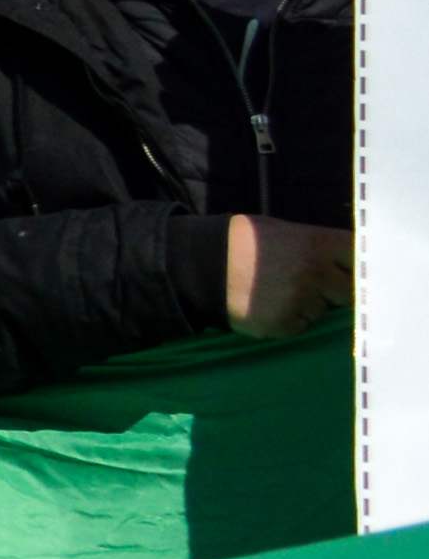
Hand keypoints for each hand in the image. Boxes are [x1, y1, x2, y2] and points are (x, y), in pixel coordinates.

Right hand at [233, 214, 351, 336]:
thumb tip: (345, 265)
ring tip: (279, 294)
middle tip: (312, 285)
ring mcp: (301, 301)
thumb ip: (317, 248)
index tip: (351, 271)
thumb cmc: (244, 243)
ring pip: (323, 311)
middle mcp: (315, 273)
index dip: (357, 266)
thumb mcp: (283, 232)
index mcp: (317, 244)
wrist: (198, 264)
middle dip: (334, 291)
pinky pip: (300, 326)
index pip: (359, 258)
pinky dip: (289, 321)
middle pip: (349, 291)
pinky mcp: (284, 325)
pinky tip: (268, 306)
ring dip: (309, 307)